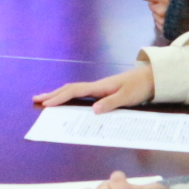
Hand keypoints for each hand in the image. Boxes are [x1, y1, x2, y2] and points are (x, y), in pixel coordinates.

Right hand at [33, 63, 153, 112]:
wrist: (152, 77)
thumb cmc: (140, 87)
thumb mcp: (127, 97)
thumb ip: (111, 103)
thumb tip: (92, 110)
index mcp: (100, 87)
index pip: (74, 91)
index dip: (59, 97)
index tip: (46, 104)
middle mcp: (96, 86)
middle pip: (69, 89)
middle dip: (52, 94)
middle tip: (36, 99)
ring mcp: (99, 88)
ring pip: (74, 90)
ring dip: (59, 94)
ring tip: (46, 99)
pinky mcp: (103, 90)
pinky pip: (81, 93)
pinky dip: (69, 96)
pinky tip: (67, 99)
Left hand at [142, 0, 178, 27]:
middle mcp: (163, 12)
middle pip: (151, 6)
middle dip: (156, 2)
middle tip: (165, 0)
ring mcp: (165, 23)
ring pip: (155, 15)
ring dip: (160, 11)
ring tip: (171, 9)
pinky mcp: (169, 31)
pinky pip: (160, 24)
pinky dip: (163, 20)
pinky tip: (172, 17)